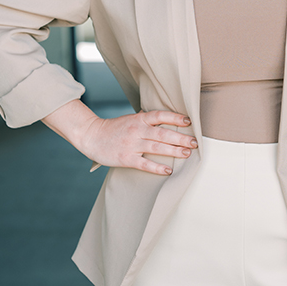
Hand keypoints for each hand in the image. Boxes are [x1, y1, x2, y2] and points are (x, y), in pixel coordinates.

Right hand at [43, 101, 196, 175]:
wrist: (92, 136)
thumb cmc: (114, 128)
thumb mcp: (131, 119)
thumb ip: (146, 119)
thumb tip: (166, 117)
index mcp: (139, 119)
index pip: (160, 116)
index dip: (175, 118)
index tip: (189, 121)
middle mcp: (137, 130)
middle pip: (163, 133)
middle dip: (180, 138)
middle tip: (194, 142)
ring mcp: (131, 144)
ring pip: (156, 147)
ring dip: (173, 151)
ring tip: (187, 154)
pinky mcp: (126, 158)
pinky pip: (144, 164)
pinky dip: (157, 167)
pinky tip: (168, 170)